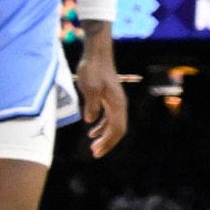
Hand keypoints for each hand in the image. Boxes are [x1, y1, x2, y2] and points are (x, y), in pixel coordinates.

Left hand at [77, 40, 128, 157]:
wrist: (97, 55)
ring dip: (105, 136)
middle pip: (118, 129)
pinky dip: (102, 126)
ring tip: (92, 146)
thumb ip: (92, 105)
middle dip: (107, 143)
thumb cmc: (93, 70)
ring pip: (114, 124)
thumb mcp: (90, 88)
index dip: (107, 142)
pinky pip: (109, 117)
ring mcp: (115, 102)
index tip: (95, 152)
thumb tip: (90, 122)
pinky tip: (92, 131)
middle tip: (94, 153)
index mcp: (118, 104)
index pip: (116, 129)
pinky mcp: (109, 98)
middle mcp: (120, 105)